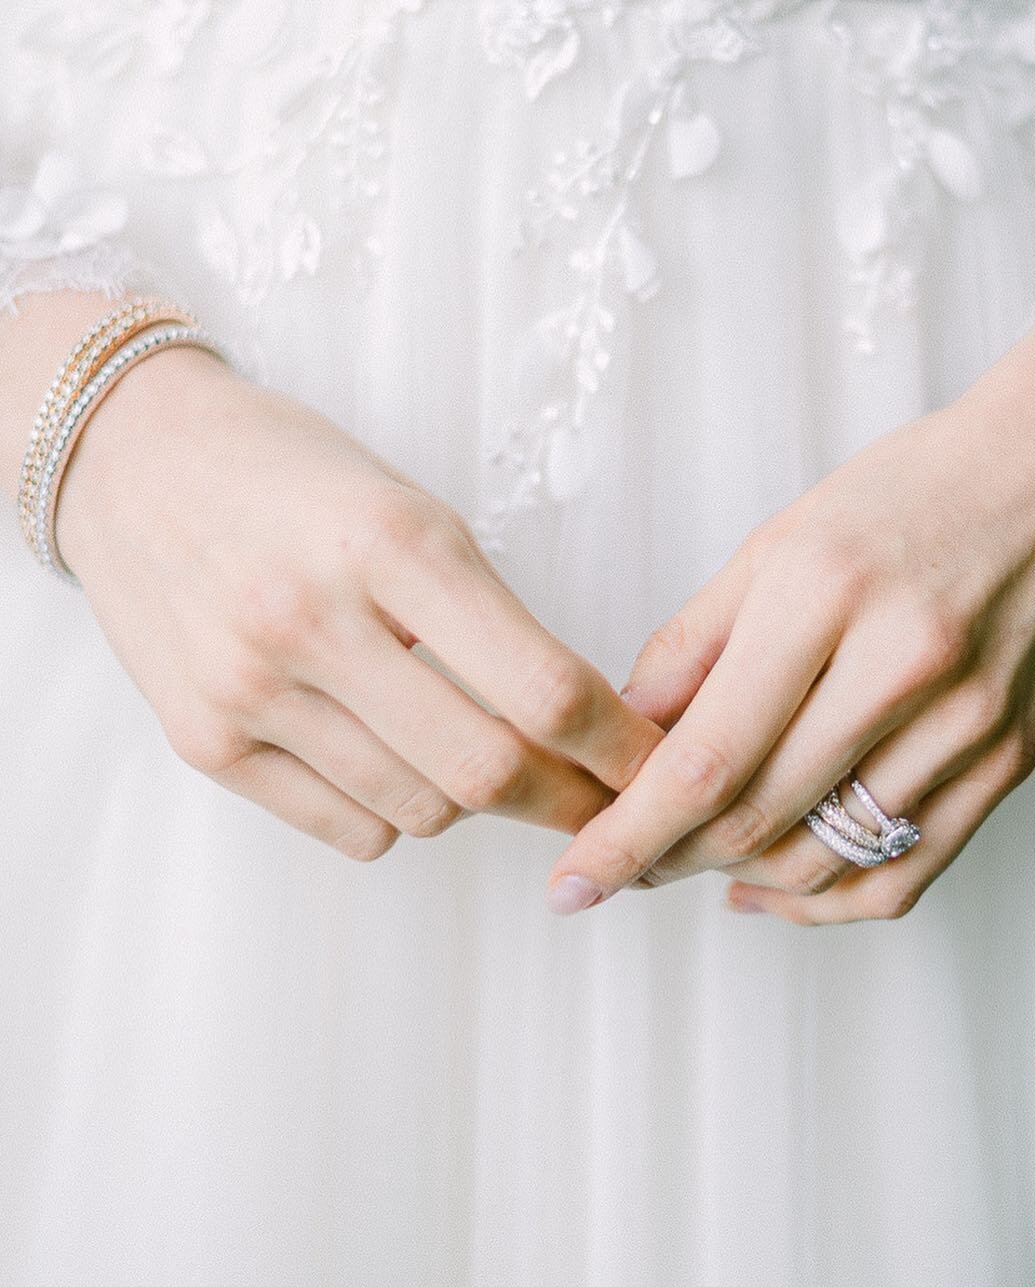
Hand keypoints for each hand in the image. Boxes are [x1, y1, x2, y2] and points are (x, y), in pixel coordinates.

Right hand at [55, 344, 660, 858]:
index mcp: (392, 541)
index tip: (654, 765)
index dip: (619, 745)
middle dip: (567, 801)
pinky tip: (392, 760)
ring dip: (473, 801)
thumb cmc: (292, 473)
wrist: (128, 457)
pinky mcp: (203, 741)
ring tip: (472, 752)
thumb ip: (483, 613)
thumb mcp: (408, 507)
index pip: (543, 685)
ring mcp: (250, 688)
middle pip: (487, 771)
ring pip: (421, 812)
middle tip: (600, 803)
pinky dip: (395, 814)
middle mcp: (314, 618)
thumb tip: (574, 727)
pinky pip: (349, 829)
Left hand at [544, 312, 1034, 920]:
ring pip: (828, 859)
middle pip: (760, 817)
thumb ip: (698, 638)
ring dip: (739, 879)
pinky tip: (773, 886)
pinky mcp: (1011, 760)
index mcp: (828, 591)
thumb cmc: (919, 488)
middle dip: (667, 859)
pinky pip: (906, 871)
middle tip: (618, 864)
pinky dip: (826, 900)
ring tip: (689, 861)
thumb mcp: (786, 534)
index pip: (707, 756)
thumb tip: (624, 731)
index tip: (573, 878)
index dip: (627, 834)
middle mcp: (904, 664)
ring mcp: (970, 722)